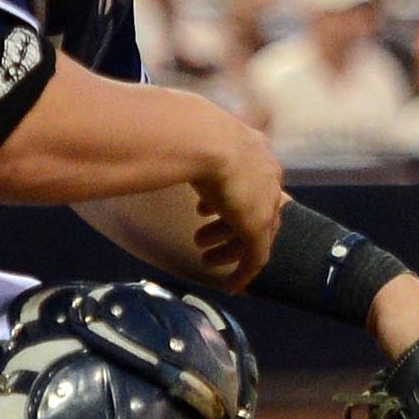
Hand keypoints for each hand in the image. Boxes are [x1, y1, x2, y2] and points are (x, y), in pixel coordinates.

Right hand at [186, 106, 285, 289]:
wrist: (202, 138)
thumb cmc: (186, 131)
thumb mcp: (191, 138)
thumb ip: (186, 145)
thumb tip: (151, 137)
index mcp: (254, 149)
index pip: (252, 182)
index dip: (229, 199)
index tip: (207, 211)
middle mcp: (267, 174)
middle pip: (255, 209)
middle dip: (228, 226)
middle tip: (203, 239)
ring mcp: (266, 201)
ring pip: (254, 234)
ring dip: (228, 246)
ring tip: (203, 254)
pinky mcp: (258, 226)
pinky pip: (256, 258)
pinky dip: (243, 273)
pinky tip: (229, 286)